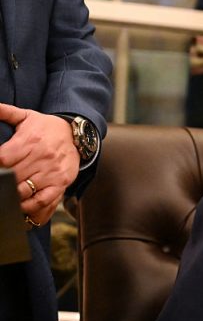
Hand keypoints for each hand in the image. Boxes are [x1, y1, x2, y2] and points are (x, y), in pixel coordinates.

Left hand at [0, 103, 78, 226]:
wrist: (76, 135)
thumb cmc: (47, 128)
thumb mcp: (26, 116)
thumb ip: (5, 111)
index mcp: (29, 141)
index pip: (3, 158)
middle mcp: (41, 158)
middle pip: (13, 176)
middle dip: (2, 183)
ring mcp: (51, 172)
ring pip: (25, 190)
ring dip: (12, 196)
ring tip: (5, 199)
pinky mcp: (61, 183)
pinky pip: (44, 200)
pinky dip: (31, 207)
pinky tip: (21, 208)